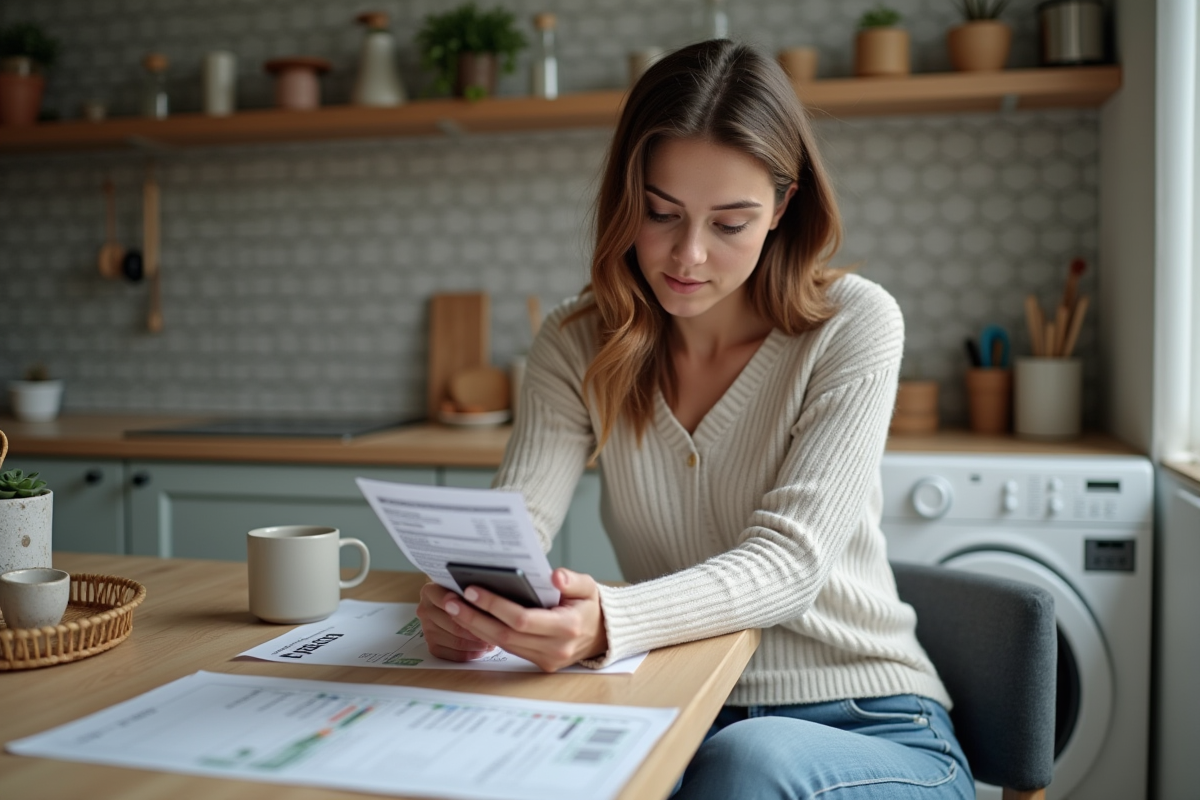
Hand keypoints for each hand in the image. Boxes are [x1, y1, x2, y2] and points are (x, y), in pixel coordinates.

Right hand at [417, 580, 497, 661]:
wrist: (452, 603)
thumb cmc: (462, 593)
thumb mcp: (464, 586)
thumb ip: (470, 592)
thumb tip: (487, 600)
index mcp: (430, 591)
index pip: (448, 601)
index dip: (467, 608)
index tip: (483, 612)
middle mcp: (425, 610)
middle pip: (454, 625)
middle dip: (477, 631)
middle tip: (495, 632)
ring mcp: (427, 629)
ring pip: (455, 641)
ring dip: (475, 644)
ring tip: (491, 641)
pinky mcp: (432, 645)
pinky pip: (452, 654)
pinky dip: (469, 654)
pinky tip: (481, 650)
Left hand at [439, 568, 607, 672]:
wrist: (604, 634)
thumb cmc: (591, 606)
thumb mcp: (589, 586)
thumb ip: (572, 580)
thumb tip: (554, 576)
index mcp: (567, 627)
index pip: (523, 619)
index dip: (495, 606)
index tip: (473, 590)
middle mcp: (555, 648)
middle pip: (506, 635)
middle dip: (474, 618)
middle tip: (451, 601)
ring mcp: (546, 660)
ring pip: (503, 644)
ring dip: (475, 627)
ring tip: (454, 608)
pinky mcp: (539, 664)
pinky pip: (509, 648)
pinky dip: (488, 633)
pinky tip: (471, 619)